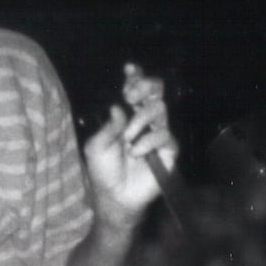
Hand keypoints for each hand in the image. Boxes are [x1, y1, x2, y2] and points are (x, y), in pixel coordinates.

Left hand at [82, 63, 179, 229]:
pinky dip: (148, 142)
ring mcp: (158, 134)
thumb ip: (108, 126)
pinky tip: (136, 153)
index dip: (135, 77)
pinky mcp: (169, 150)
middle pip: (155, 92)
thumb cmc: (104, 171)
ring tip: (127, 138)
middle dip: (144, 87)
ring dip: (140, 120)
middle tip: (131, 96)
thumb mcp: (96, 147)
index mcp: (127, 117)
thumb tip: (118, 106)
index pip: (135, 91)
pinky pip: (165, 135)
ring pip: (160, 109)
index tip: (129, 69)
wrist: (115, 196)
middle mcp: (145, 121)